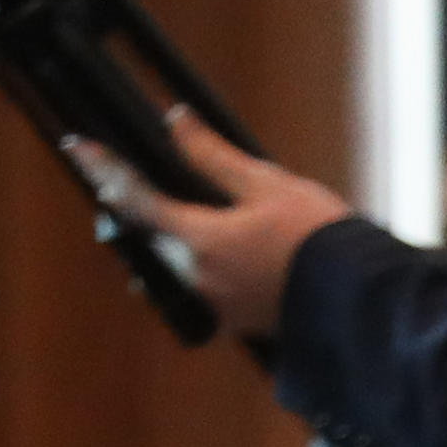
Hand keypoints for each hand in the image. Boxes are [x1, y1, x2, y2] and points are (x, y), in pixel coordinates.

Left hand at [65, 107, 352, 343]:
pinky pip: (215, 290)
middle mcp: (200, 278)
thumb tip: (175, 122)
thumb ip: (213, 155)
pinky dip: (220, 269)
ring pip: (185, 265)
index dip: (105, 170)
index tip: (78, 148)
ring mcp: (221, 306)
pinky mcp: (244, 324)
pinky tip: (250, 261)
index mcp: (200, 240)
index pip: (136, 199)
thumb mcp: (269, 185)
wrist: (367, 305)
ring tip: (221, 228)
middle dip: (156, 213)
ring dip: (189, 243)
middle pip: (158, 238)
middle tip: (166, 190)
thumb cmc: (322, 241)